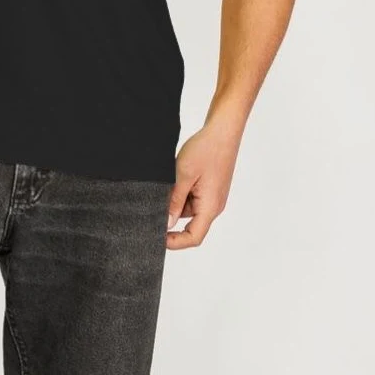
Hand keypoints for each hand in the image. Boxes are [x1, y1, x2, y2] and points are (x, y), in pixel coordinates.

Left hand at [166, 111, 243, 249]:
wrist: (222, 131)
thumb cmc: (205, 150)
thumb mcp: (183, 174)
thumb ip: (174, 200)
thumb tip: (167, 223)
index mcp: (210, 207)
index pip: (193, 237)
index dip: (175, 242)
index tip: (156, 237)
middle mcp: (213, 206)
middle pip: (190, 224)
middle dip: (171, 217)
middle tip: (153, 206)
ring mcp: (212, 197)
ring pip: (188, 210)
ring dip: (175, 201)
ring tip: (167, 183)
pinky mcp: (209, 189)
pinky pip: (192, 199)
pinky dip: (181, 192)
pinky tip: (175, 178)